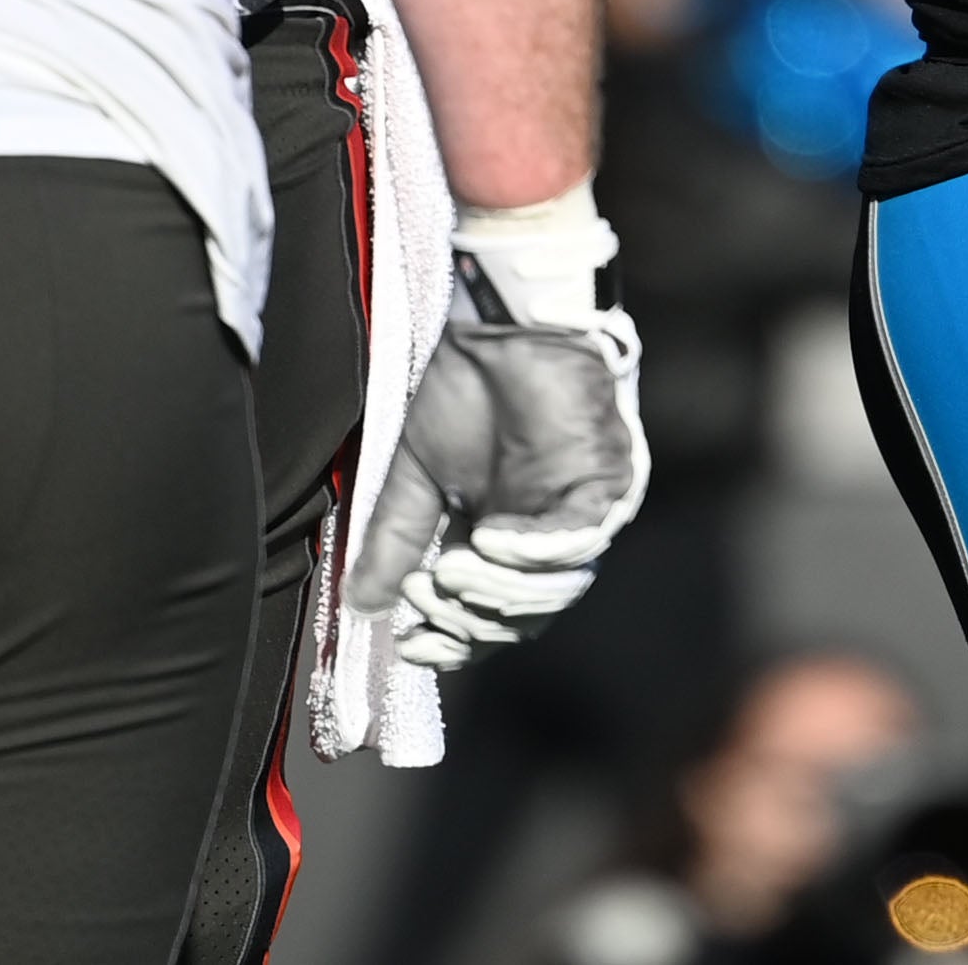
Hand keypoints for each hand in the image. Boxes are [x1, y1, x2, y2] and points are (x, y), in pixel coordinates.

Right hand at [348, 216, 651, 668]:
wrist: (500, 325)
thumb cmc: (462, 389)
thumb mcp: (416, 474)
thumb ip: (396, 540)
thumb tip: (361, 606)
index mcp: (501, 539)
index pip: (487, 617)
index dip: (451, 638)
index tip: (410, 642)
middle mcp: (545, 537)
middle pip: (518, 616)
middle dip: (469, 617)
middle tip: (428, 594)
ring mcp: (579, 513)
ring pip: (550, 588)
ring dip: (498, 591)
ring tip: (452, 573)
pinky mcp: (606, 483)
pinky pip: (578, 539)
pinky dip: (536, 551)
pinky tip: (492, 542)